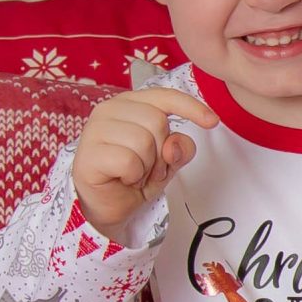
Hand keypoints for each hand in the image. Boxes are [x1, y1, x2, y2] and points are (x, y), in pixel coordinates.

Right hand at [72, 86, 218, 240]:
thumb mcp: (168, 160)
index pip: (164, 96)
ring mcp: (95, 129)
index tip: (212, 121)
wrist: (107, 205)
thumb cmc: (134, 175)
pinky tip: (122, 178)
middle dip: (161, 152)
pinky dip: (133, 176)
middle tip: (148, 168)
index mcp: (129, 103)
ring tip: (134, 174)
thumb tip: (173, 144)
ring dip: (146, 166)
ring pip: (143, 142)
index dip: (191, 107)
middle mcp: (109, 109)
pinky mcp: (89, 153)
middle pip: (157, 122)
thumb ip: (180, 147)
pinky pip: (128, 161)